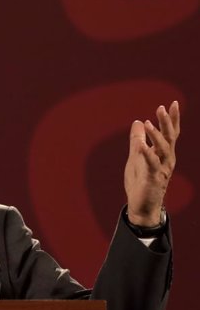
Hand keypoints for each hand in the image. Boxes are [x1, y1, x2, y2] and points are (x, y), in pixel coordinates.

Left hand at [124, 101, 179, 226]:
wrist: (141, 206)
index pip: (170, 133)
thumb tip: (138, 121)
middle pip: (170, 138)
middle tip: (161, 108)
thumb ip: (137, 140)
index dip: (172, 119)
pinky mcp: (153, 179)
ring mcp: (161, 169)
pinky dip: (147, 154)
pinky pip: (151, 165)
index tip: (173, 103)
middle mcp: (166, 159)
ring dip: (155, 136)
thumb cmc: (141, 181)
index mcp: (163, 153)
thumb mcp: (136, 157)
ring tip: (148, 123)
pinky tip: (142, 146)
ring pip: (163, 149)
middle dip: (166, 122)